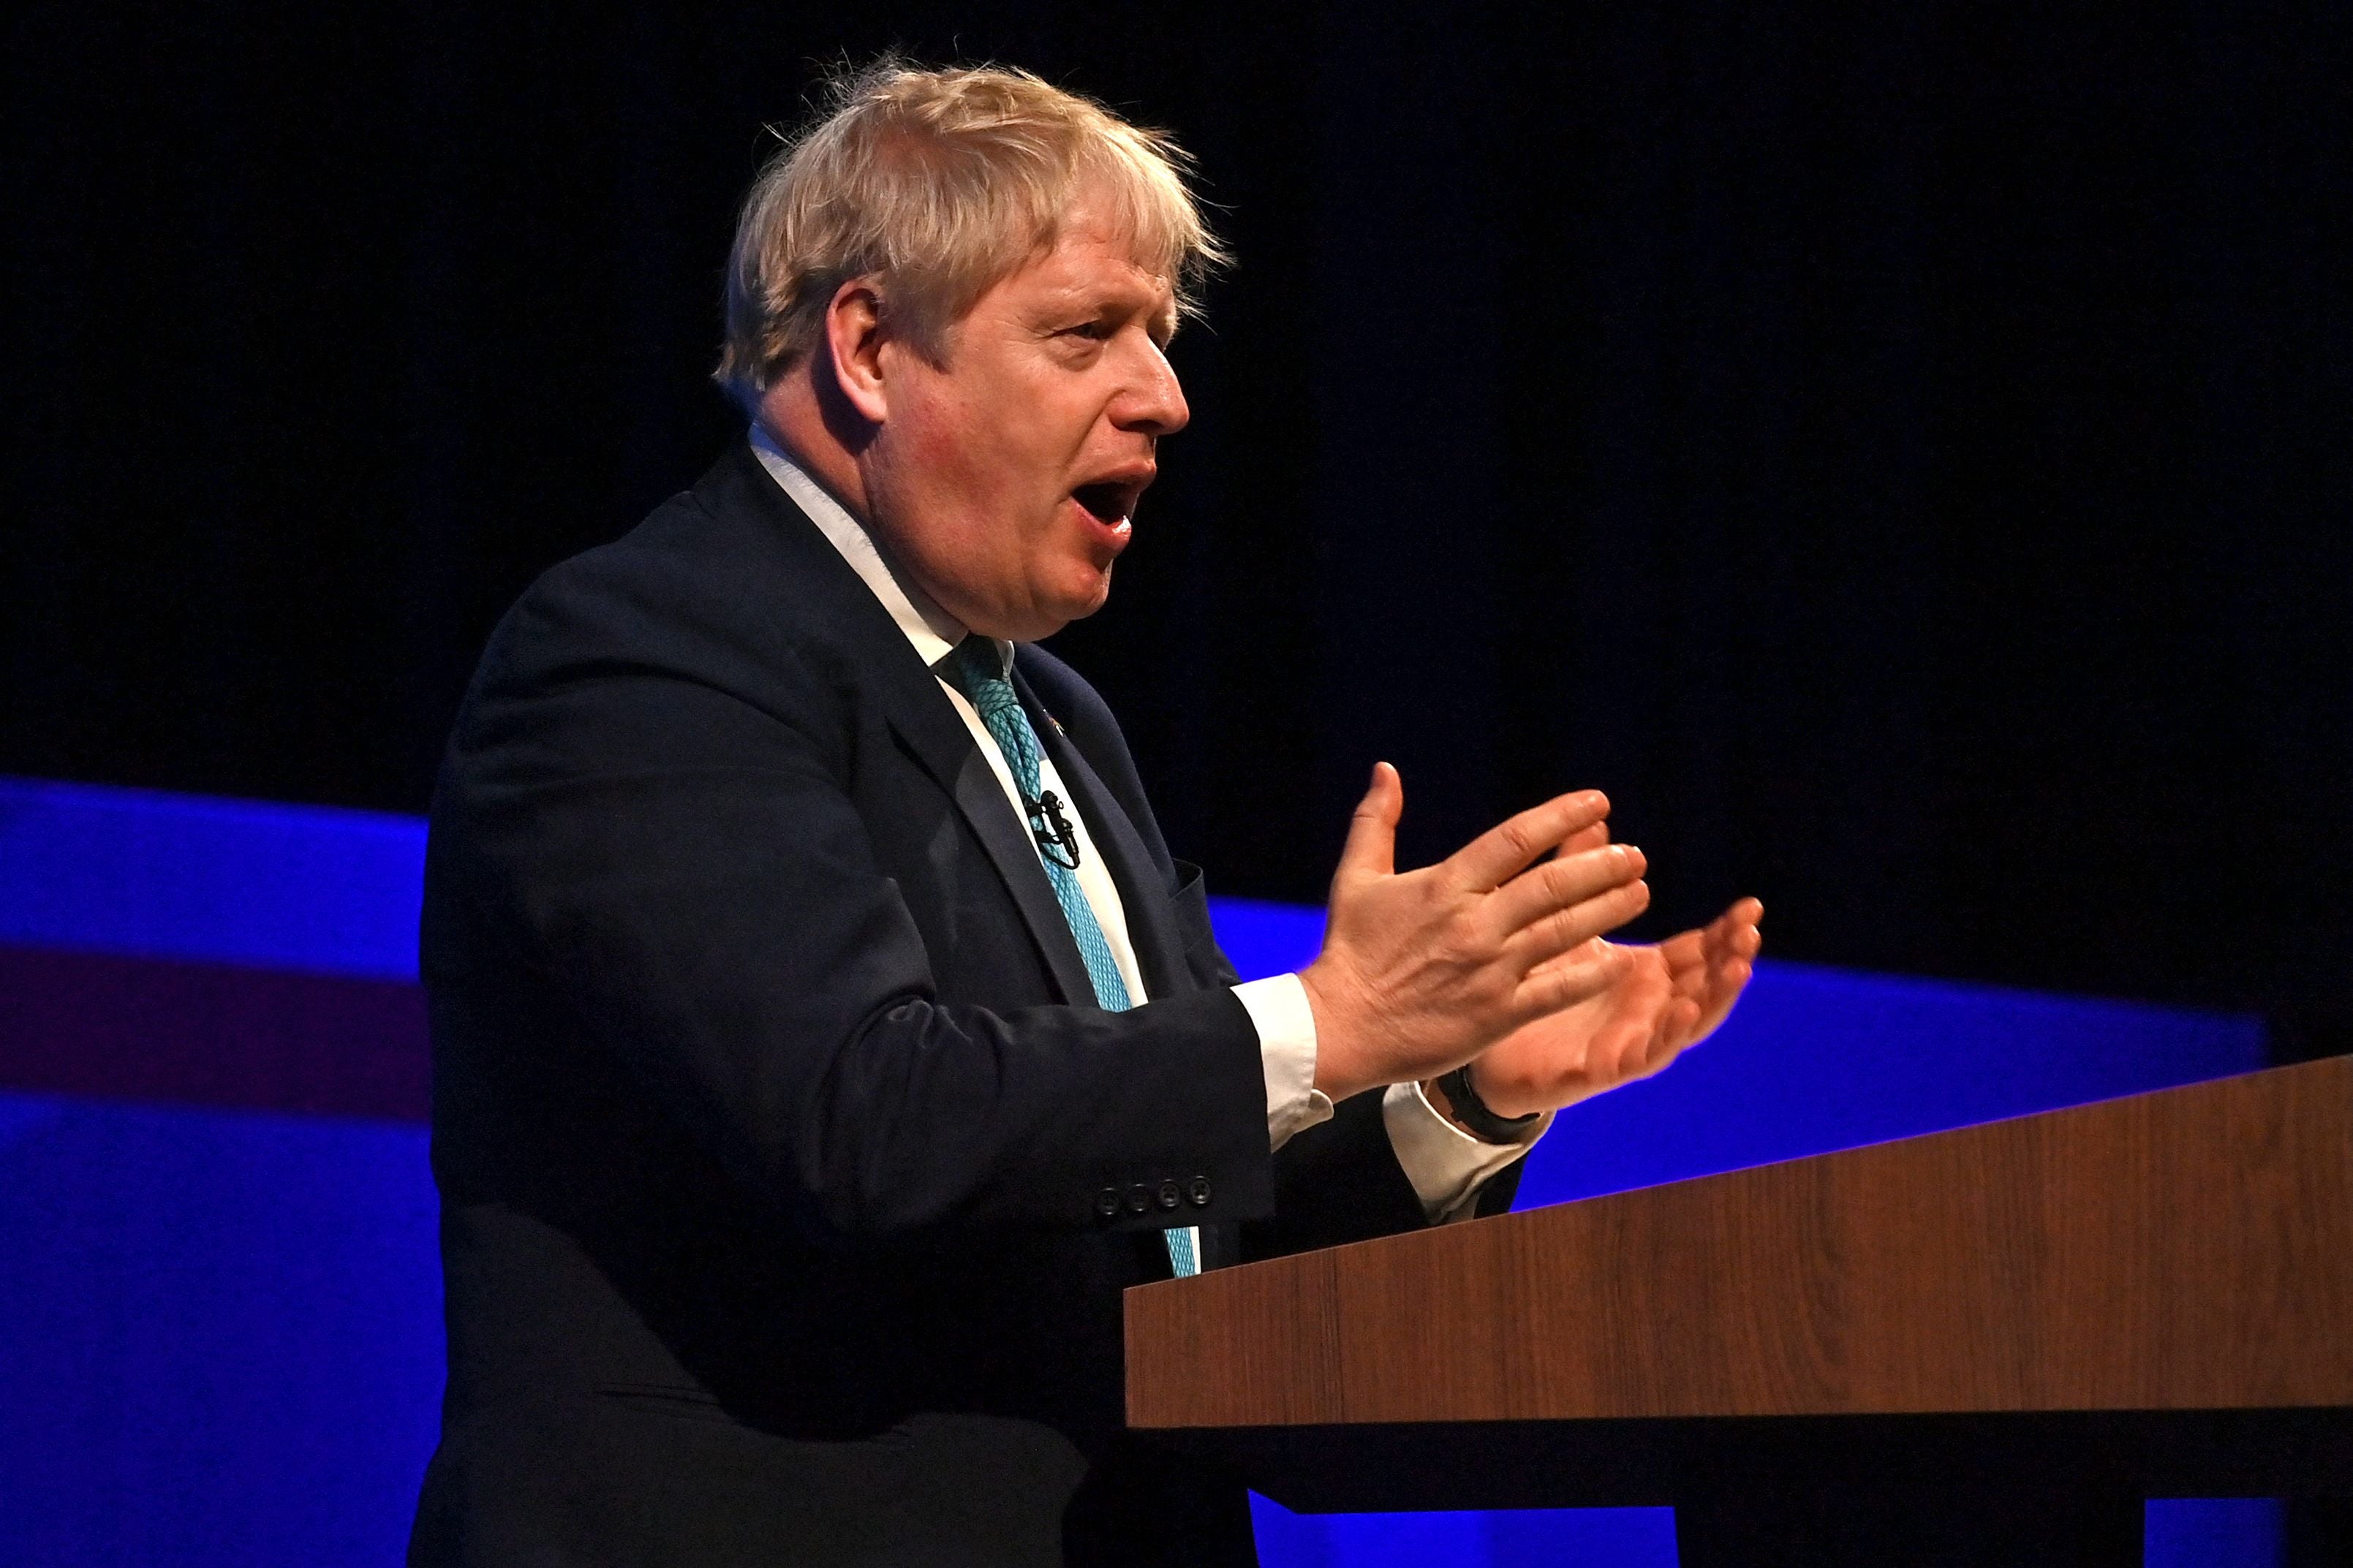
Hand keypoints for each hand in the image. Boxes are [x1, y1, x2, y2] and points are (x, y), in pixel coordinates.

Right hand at [1299, 764, 1653, 1103]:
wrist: (1338, 1028)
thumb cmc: (1348, 951)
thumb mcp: (1356, 878)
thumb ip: (1376, 821)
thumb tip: (1385, 769)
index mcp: (1445, 886)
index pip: (1515, 840)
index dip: (1562, 817)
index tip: (1599, 802)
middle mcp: (1474, 924)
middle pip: (1552, 885)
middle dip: (1602, 866)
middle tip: (1635, 855)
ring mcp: (1490, 971)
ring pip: (1563, 932)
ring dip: (1609, 909)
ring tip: (1640, 892)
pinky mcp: (1497, 1015)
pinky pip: (1556, 990)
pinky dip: (1592, 973)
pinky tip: (1620, 959)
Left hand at [1461, 896, 1763, 1118]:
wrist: (1486, 1040)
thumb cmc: (1536, 980)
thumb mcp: (1563, 923)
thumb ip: (1581, 875)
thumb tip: (1594, 819)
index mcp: (1645, 974)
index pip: (1699, 951)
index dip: (1727, 931)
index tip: (1751, 906)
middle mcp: (1646, 1008)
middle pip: (1704, 985)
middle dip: (1732, 960)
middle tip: (1751, 932)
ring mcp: (1630, 1039)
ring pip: (1687, 1023)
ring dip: (1715, 997)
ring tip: (1736, 968)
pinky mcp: (1602, 1069)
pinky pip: (1644, 1055)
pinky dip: (1669, 1035)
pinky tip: (1683, 1011)